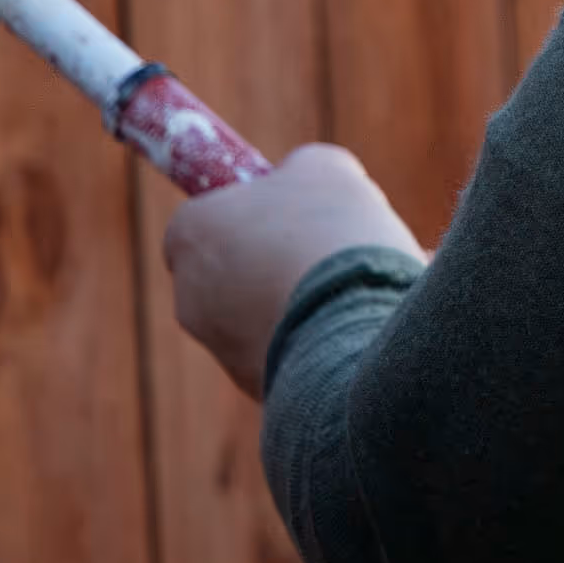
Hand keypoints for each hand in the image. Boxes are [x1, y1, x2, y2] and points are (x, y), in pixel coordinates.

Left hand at [161, 142, 420, 400]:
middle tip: (337, 247)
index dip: (251, 214)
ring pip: (272, 317)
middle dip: (283, 261)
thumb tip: (307, 180)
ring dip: (314, 301)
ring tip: (373, 287)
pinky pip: (298, 356)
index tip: (294, 211)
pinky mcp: (263, 392)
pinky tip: (374, 328)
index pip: (203, 222)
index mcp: (189, 235)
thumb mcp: (325, 170)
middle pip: (239, 271)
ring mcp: (224, 353)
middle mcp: (190, 299)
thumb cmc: (329, 235)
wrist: (351, 332)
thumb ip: (304, 170)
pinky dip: (329, 343)